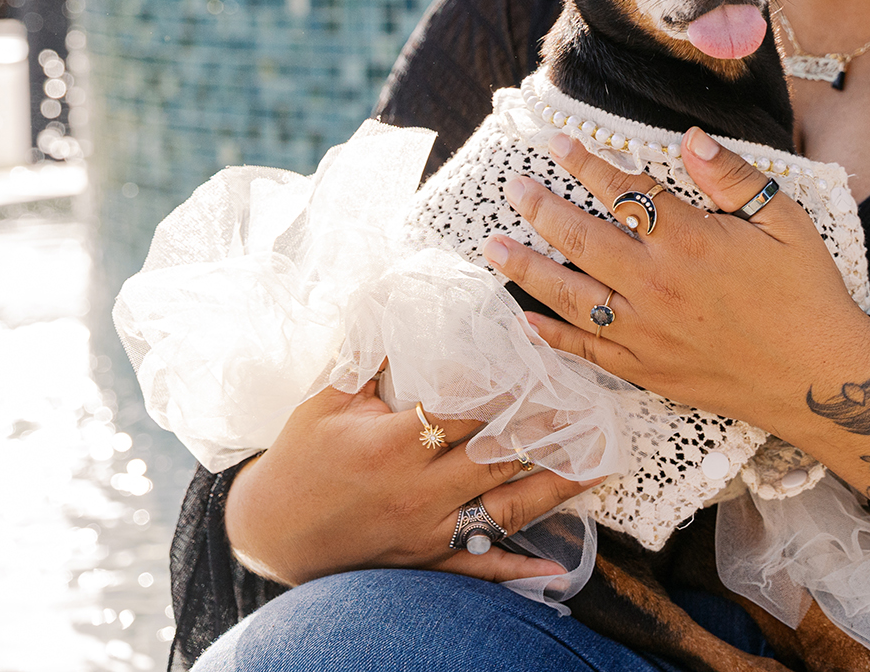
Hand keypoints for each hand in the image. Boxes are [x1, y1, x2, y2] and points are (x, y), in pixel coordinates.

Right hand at [225, 370, 595, 586]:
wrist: (270, 532)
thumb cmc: (300, 456)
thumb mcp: (327, 397)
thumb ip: (370, 355)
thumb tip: (400, 300)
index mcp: (390, 443)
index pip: (464, 410)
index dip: (506, 389)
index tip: (543, 368)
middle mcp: (415, 489)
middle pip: (496, 456)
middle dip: (547, 432)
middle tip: (592, 409)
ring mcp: (425, 530)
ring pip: (504, 508)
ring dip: (555, 488)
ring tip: (599, 465)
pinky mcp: (426, 560)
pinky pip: (479, 566)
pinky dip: (519, 568)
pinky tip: (559, 568)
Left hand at [488, 128, 869, 431]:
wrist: (816, 376)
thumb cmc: (807, 292)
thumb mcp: (784, 220)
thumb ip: (733, 177)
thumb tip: (689, 137)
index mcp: (690, 241)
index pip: (624, 192)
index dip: (585, 162)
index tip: (553, 140)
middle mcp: (657, 285)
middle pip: (582, 239)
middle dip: (541, 209)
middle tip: (513, 188)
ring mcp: (646, 332)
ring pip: (570, 295)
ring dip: (527, 268)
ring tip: (494, 246)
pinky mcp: (647, 371)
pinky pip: (587, 351)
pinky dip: (552, 337)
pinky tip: (525, 322)